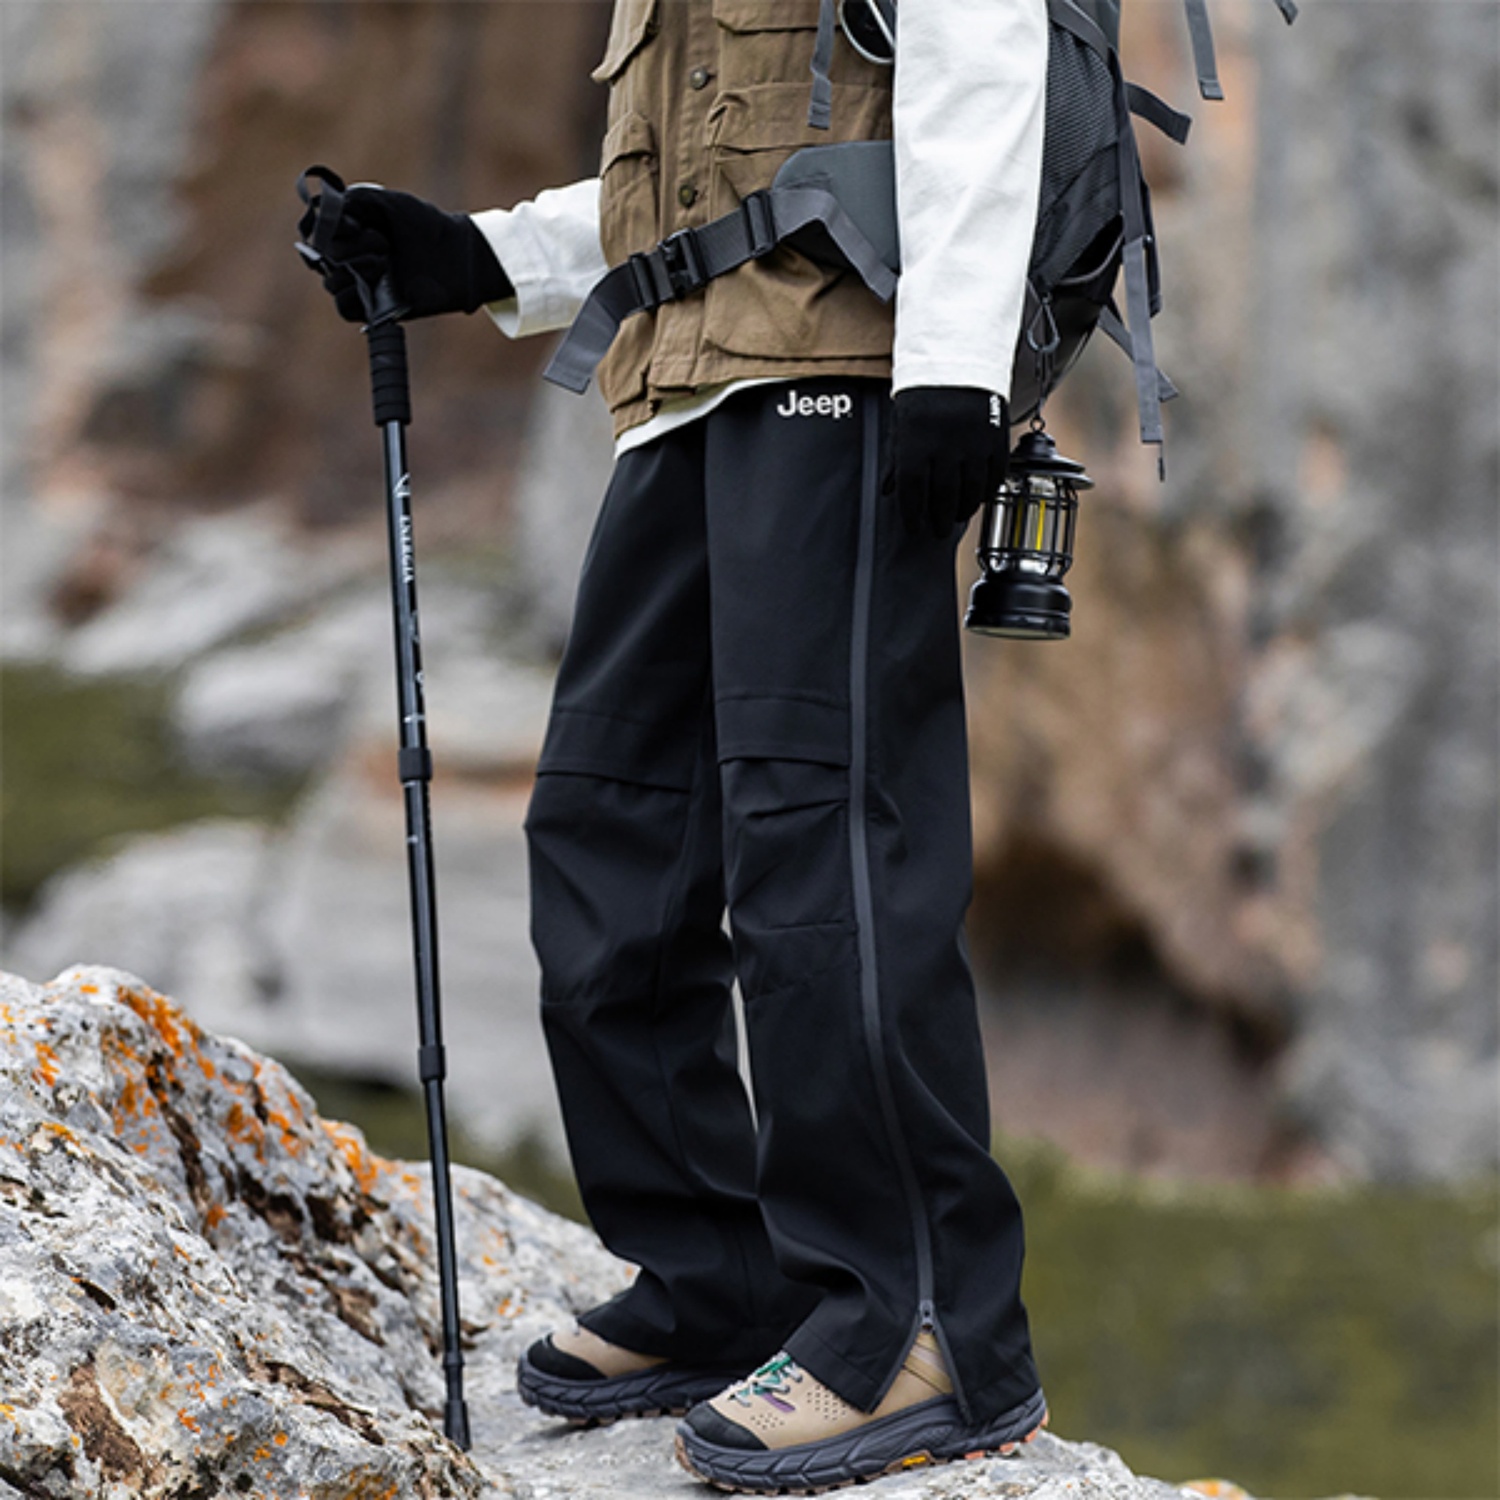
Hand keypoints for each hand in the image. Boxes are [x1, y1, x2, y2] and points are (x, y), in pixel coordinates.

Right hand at [297, 183, 511, 322]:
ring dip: (353, 269)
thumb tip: (322, 212)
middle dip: (350, 247)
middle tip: (384, 244)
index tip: (354, 223)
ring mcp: (364, 284)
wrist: (457, 255)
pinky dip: (350, 296)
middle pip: (325, 257)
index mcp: (353, 233)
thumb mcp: (387, 202)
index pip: (320, 233)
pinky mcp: (376, 308)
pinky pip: (345, 309)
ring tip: (383, 263)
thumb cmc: (426, 225)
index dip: (330, 228)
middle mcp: (354, 258)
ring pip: (332, 283)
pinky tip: (373, 283)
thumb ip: (352, 201)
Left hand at [882, 387, 1009, 538]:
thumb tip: (888, 491)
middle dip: (940, 519)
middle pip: (943, 497)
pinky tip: (978, 497)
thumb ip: (895, 458)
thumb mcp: (902, 423)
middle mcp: (946, 445)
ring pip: (972, 490)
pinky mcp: (997, 439)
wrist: (959, 361)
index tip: (914, 527)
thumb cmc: (924, 396)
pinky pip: (994, 475)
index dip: (913, 514)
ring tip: (958, 515)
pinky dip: (986, 491)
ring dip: (964, 509)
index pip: (913, 490)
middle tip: (938, 530)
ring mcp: (975, 443)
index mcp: (916, 441)